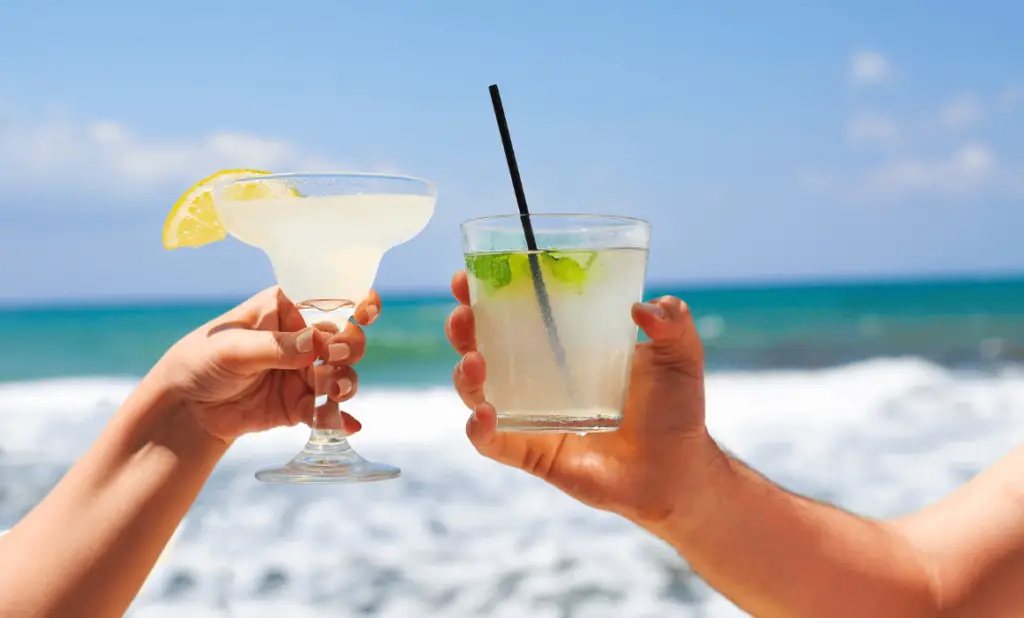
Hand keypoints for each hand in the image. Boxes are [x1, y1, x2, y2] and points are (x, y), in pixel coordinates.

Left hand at [153, 286, 380, 443]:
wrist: (185, 408)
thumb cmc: (201, 360)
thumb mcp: (232, 348)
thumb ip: (274, 346)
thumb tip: (317, 343)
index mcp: (286, 309)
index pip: (329, 299)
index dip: (356, 302)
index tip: (367, 311)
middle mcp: (303, 339)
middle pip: (346, 338)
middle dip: (349, 349)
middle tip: (332, 360)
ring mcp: (304, 373)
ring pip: (342, 375)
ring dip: (345, 383)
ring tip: (332, 393)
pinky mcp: (301, 405)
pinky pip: (327, 411)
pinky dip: (339, 418)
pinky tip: (348, 425)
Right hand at [446, 271, 719, 523]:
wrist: (679, 471)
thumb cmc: (675, 410)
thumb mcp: (680, 356)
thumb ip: (674, 323)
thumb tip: (643, 308)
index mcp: (561, 347)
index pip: (512, 314)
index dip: (483, 295)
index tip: (467, 276)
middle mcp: (537, 379)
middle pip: (480, 348)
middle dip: (463, 329)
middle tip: (465, 316)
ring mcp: (531, 417)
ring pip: (477, 394)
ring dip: (464, 376)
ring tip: (476, 362)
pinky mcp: (534, 454)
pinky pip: (495, 443)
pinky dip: (480, 431)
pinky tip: (484, 415)